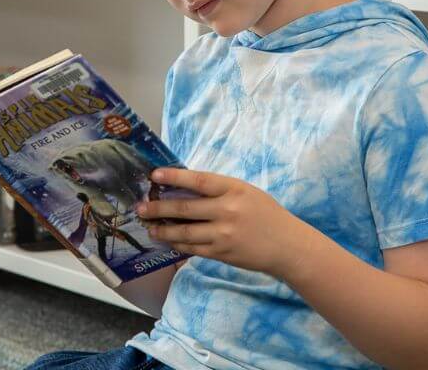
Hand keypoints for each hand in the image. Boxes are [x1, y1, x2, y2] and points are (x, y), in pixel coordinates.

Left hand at [135, 168, 303, 277]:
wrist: (286, 245)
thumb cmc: (265, 213)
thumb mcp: (245, 191)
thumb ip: (219, 189)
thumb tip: (185, 186)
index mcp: (233, 189)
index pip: (198, 180)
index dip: (174, 176)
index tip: (154, 175)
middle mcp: (227, 210)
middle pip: (184, 207)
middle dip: (158, 208)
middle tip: (141, 207)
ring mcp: (223, 234)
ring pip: (184, 232)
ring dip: (163, 230)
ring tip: (149, 227)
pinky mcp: (221, 253)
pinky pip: (193, 248)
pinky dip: (177, 244)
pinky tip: (168, 241)